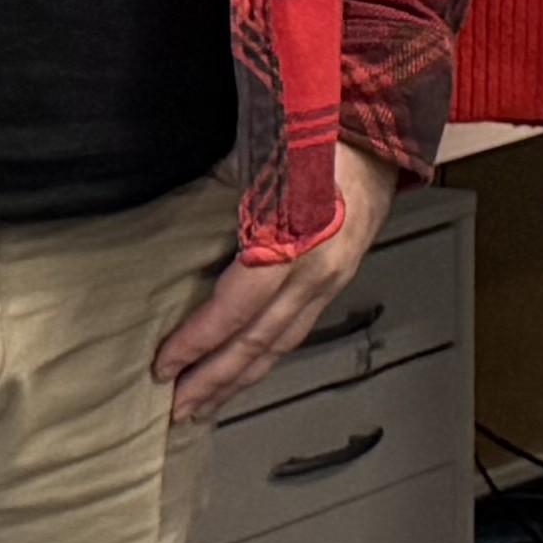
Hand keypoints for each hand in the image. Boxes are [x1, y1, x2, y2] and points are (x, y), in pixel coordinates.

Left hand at [153, 144, 397, 424]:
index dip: (199, 340)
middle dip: (215, 379)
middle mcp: (317, 270)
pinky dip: (266, 356)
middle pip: (259, 340)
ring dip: (240, 379)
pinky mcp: (338, 280)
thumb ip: (216, 194)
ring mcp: (332, 279)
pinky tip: (245, 370)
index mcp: (295, 240)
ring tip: (205, 406)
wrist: (380, 133)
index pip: (238, 306)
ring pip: (282, 344)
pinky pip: (297, 329)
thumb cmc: (316, 137)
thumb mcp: (260, 158)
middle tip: (177, 410)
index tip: (164, 365)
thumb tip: (163, 226)